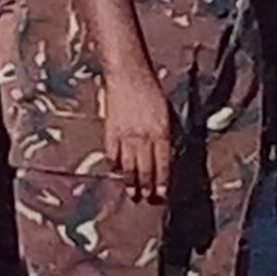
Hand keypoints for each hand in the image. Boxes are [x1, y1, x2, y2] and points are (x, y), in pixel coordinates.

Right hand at [101, 70, 173, 202]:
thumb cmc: (151, 91)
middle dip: (147, 188)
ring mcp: (126, 136)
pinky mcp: (111, 131)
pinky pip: (113, 155)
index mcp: (161, 132)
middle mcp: (144, 137)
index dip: (161, 183)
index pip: (162, 165)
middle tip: (148, 200)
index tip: (161, 196)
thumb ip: (164, 135)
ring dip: (131, 183)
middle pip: (146, 170)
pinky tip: (118, 172)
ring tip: (133, 194)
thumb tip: (163, 156)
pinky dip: (116, 166)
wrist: (128, 75)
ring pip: (128, 167)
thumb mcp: (166, 113)